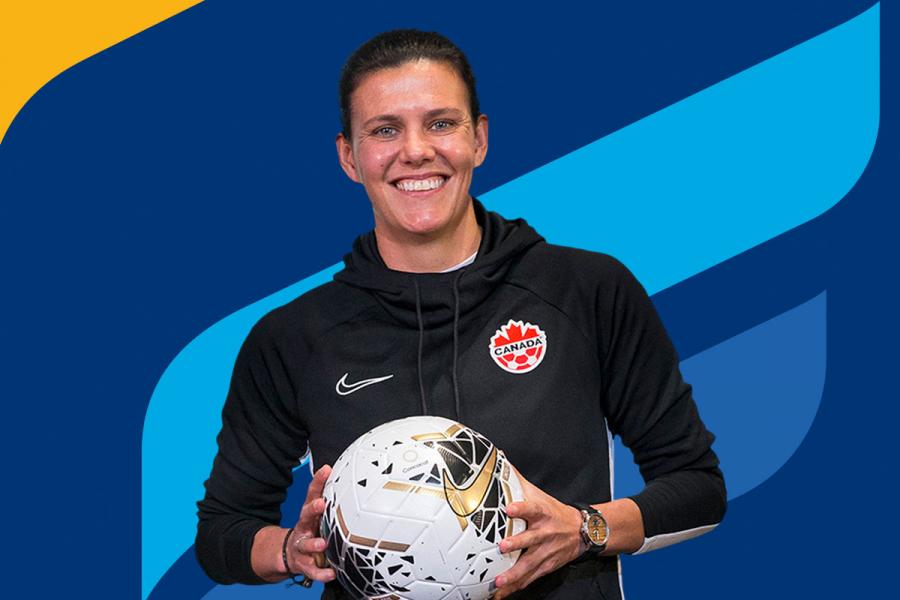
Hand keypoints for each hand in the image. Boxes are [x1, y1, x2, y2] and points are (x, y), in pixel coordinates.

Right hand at [284, 465, 335, 582]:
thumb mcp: (315, 512)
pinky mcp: (304, 564)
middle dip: (313, 509)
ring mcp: (302, 546)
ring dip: (314, 544)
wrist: (289, 554)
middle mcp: (304, 527)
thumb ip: (324, 495)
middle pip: (306, 516)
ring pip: (306, 545)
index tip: (326, 470)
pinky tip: (331, 573)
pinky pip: (313, 570)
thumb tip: (335, 470)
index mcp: (309, 514)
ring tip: (323, 544)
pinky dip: (321, 573)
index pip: (312, 494)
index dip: (318, 482)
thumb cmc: (310, 529)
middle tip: (321, 504)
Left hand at [493, 469, 583, 598]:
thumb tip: (498, 459)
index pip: (532, 508)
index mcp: (542, 513)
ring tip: (499, 582)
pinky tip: (501, 594)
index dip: (521, 507)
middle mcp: (545, 533)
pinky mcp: (546, 567)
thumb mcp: (538, 494)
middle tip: (503, 547)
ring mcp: (546, 552)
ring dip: (514, 574)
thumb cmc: (554, 511)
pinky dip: (516, 587)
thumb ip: (517, 481)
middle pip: (531, 539)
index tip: (509, 508)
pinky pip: (530, 579)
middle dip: (517, 544)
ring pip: (530, 565)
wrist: (583, 531)